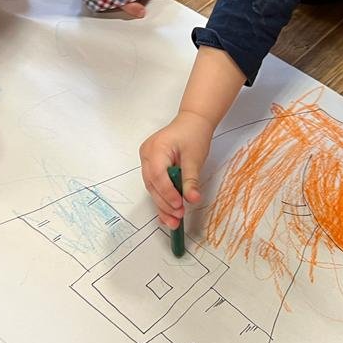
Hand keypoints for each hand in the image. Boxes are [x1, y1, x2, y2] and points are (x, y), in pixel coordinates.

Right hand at [139, 111, 213, 226]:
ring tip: (174, 220)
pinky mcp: (151, 165)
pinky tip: (168, 213)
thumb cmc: (193, 134)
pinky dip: (163, 197)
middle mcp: (147, 154)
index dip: (167, 193)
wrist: (193, 121)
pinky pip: (155, 184)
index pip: (158, 176)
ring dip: (163, 204)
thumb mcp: (195, 158)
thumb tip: (192, 199)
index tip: (179, 206)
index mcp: (156, 148)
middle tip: (177, 218)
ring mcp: (147, 160)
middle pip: (152, 184)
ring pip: (152, 187)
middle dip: (164, 203)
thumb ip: (191, 180)